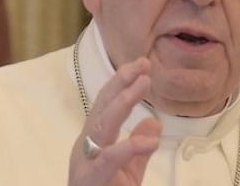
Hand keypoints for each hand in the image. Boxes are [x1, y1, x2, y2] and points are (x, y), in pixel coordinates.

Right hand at [69, 58, 161, 185]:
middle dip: (122, 82)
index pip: (106, 103)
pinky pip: (108, 160)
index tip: (143, 64)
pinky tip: (147, 140)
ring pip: (102, 124)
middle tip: (144, 64)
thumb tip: (154, 121)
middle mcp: (86, 144)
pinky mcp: (90, 179)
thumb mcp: (129, 169)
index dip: (123, 82)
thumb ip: (139, 145)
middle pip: (103, 106)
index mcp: (94, 139)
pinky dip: (128, 147)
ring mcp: (85, 160)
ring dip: (123, 101)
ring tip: (143, 83)